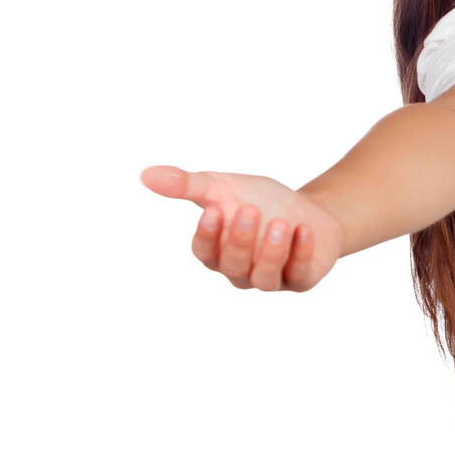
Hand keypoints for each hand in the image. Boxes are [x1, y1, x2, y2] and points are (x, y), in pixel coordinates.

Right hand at [140, 165, 345, 291]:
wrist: (309, 209)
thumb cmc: (260, 201)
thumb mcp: (224, 188)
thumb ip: (187, 185)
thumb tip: (146, 175)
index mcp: (218, 252)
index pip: (204, 252)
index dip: (207, 235)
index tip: (214, 211)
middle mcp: (240, 270)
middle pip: (233, 264)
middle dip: (240, 239)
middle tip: (249, 210)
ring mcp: (271, 279)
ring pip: (263, 276)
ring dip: (270, 251)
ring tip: (279, 222)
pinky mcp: (301, 279)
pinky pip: (299, 276)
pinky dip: (301, 254)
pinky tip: (304, 230)